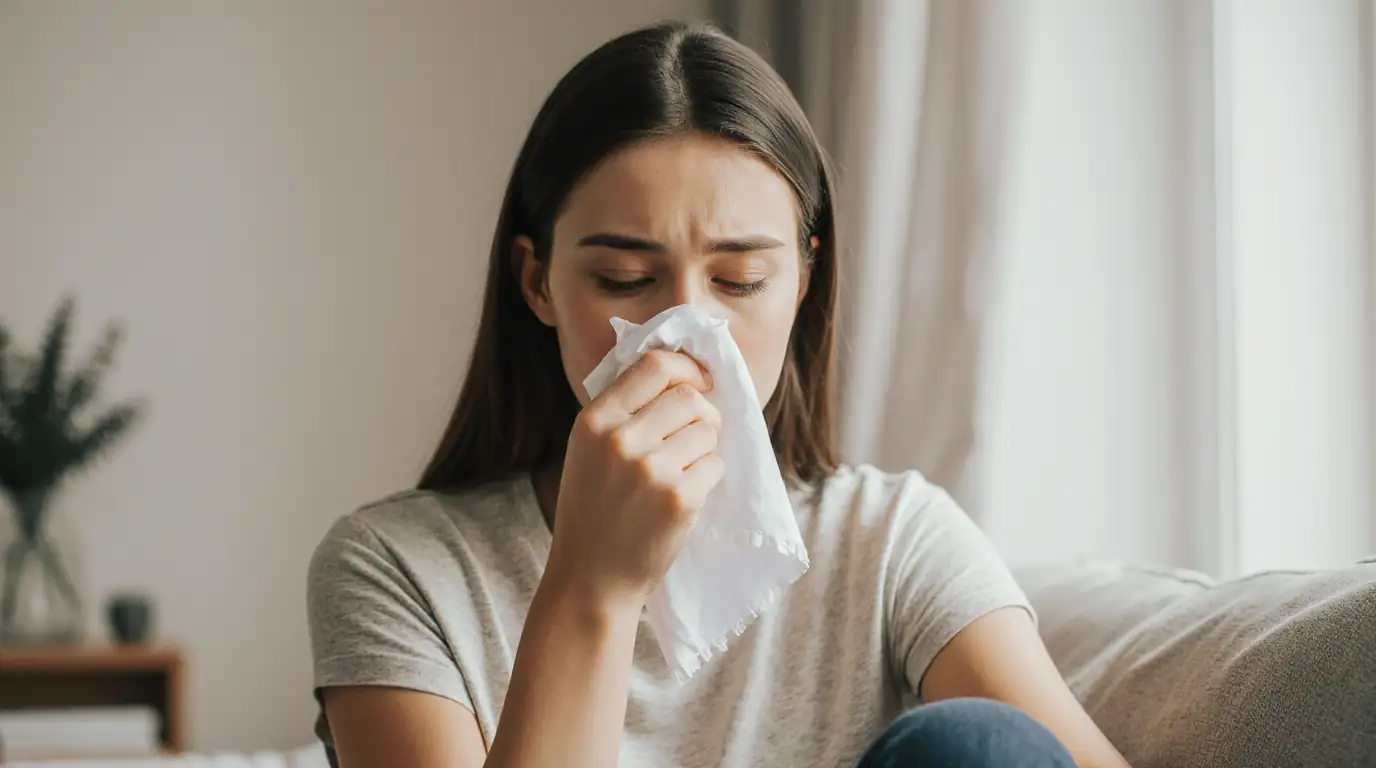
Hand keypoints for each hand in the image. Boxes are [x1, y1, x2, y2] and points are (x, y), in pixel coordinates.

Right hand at [546, 349, 724, 610]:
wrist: (591, 578)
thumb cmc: (593, 511)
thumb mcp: (589, 450)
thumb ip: (623, 412)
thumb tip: (681, 373)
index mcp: (595, 421)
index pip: (654, 365)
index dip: (687, 366)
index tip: (701, 379)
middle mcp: (621, 439)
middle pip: (688, 397)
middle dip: (703, 413)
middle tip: (697, 435)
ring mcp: (651, 469)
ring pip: (707, 431)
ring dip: (704, 448)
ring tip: (680, 473)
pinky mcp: (679, 498)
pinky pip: (714, 464)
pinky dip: (708, 477)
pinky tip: (684, 496)